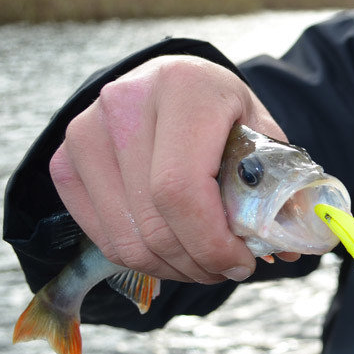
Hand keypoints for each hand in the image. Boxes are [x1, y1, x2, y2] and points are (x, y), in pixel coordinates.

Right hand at [49, 55, 299, 283]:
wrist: (176, 83)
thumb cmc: (224, 112)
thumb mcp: (262, 136)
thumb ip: (277, 188)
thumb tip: (288, 250)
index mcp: (183, 88)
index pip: (180, 189)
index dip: (211, 241)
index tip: (242, 263)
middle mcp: (124, 103)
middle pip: (153, 221)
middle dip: (198, 261)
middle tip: (229, 269)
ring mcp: (85, 131)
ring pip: (126, 239)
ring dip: (173, 268)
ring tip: (206, 263)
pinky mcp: (65, 160)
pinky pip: (103, 237)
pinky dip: (143, 259)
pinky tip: (175, 251)